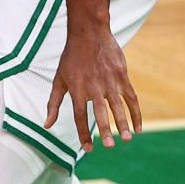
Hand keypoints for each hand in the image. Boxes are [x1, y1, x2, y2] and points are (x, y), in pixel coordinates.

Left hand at [46, 24, 141, 151]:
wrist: (89, 34)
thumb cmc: (71, 59)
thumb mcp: (58, 80)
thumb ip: (53, 104)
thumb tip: (46, 125)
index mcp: (76, 89)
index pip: (79, 116)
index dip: (83, 133)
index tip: (87, 148)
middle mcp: (93, 87)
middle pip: (99, 112)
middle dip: (104, 130)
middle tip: (109, 146)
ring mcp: (109, 82)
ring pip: (118, 106)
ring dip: (123, 123)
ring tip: (126, 139)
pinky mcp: (122, 76)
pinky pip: (132, 98)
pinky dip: (136, 113)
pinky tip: (138, 127)